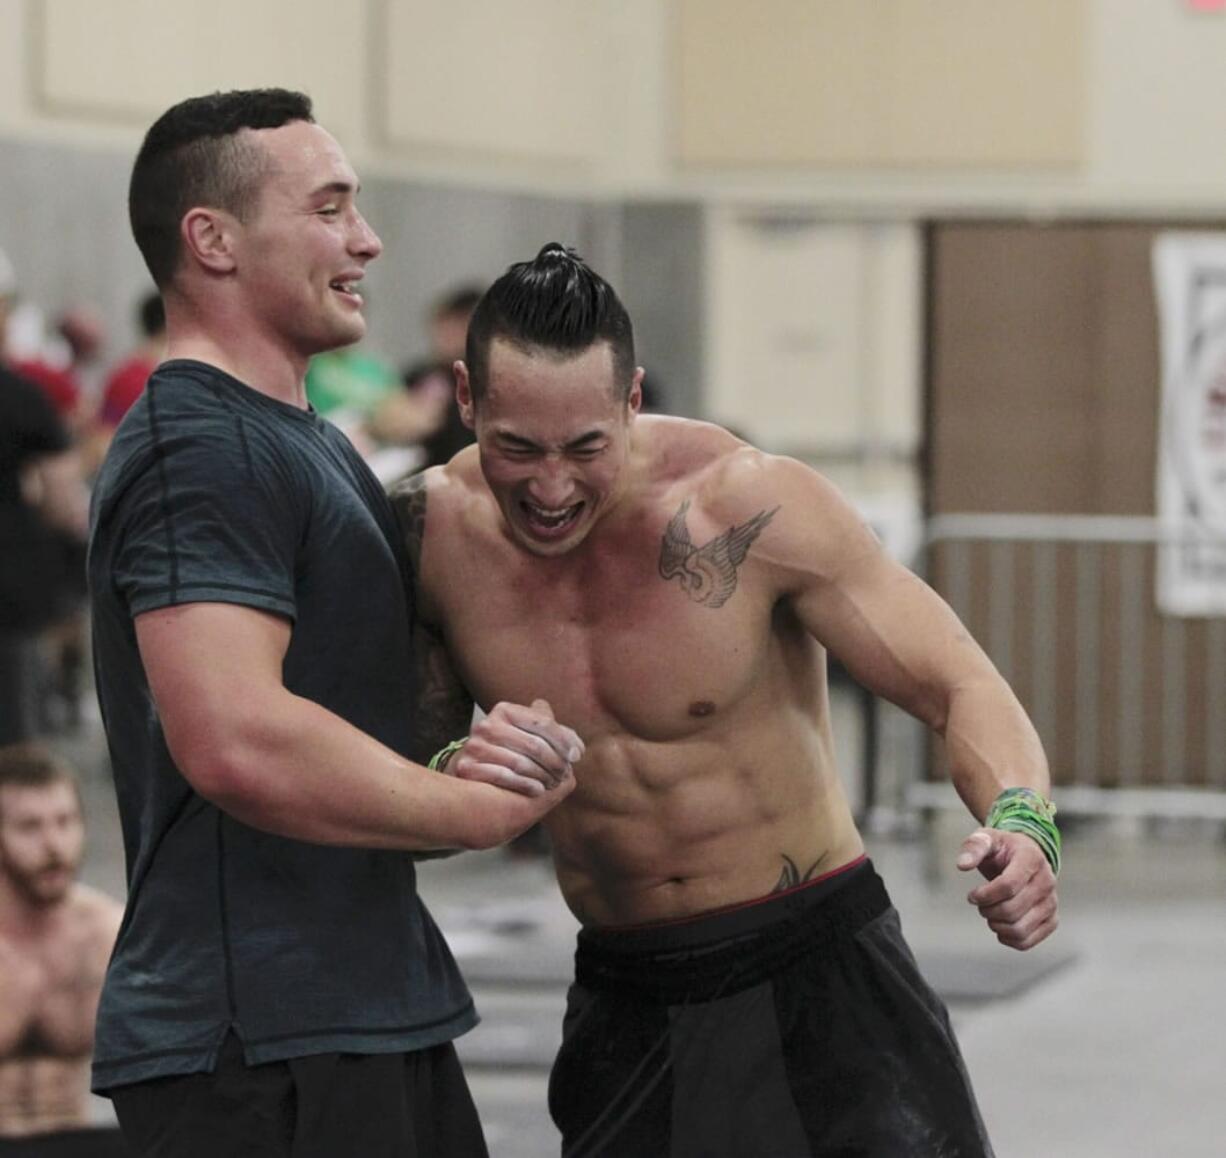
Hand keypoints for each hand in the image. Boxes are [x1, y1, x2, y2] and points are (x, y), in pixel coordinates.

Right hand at [448, 699, 584, 796]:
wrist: (474, 774)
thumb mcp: (529, 733)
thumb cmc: (510, 752)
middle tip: (565, 774)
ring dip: (543, 776)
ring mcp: (475, 746)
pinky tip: (539, 790)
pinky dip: (526, 785)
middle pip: (534, 745)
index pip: (543, 723)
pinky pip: (505, 777)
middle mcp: (486, 725)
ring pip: (522, 763)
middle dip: (556, 762)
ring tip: (553, 783)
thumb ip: (554, 734)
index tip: (577, 755)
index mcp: (504, 710)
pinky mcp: (467, 768)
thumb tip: (577, 748)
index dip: (564, 740)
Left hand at [957, 828, 1058, 950]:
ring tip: (990, 912)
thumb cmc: (1003, 849)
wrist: (1025, 857)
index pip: (1008, 886)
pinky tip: (999, 925)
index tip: (972, 895)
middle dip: (987, 910)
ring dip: (996, 925)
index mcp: (1031, 859)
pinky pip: (1026, 941)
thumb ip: (973, 847)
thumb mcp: (987, 838)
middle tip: (980, 903)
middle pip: (1011, 910)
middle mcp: (1047, 882)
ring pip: (1019, 929)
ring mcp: (1051, 903)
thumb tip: (962, 865)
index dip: (984, 895)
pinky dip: (1007, 939)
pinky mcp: (1051, 920)